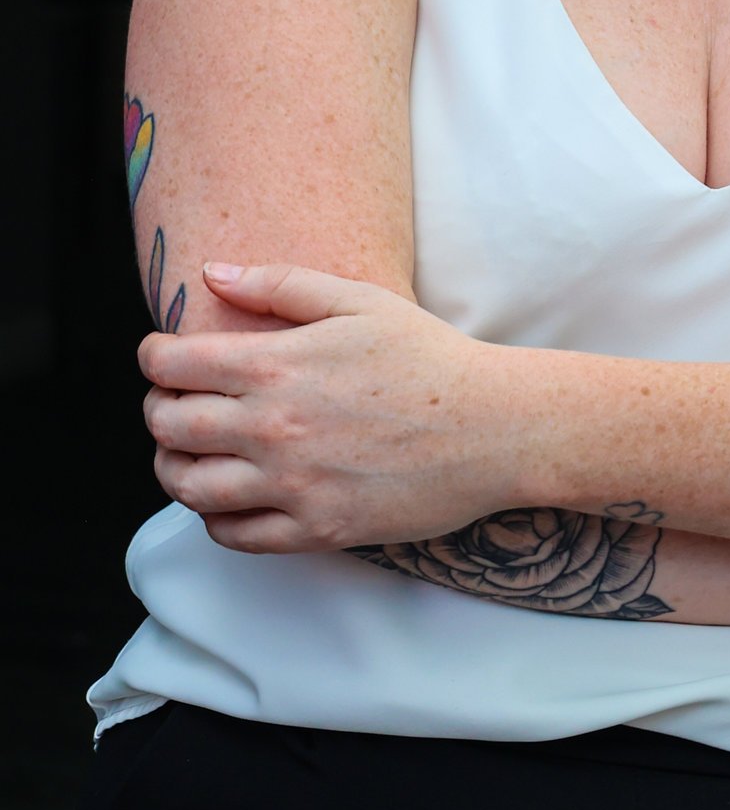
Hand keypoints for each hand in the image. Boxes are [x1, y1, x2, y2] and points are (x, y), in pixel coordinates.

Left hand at [139, 263, 520, 554]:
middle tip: (171, 403)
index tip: (162, 357)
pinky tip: (226, 498)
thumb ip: (281, 285)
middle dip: (158, 410)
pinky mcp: (316, 528)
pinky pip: (234, 535)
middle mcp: (273, 427)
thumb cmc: (431, 357)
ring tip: (186, 454)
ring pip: (189, 486)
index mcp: (278, 365)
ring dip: (172, 467)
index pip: (174, 364)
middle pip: (169, 425)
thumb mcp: (360, 301)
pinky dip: (213, 518)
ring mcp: (292, 484)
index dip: (154, 357)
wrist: (495, 427)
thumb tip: (213, 274)